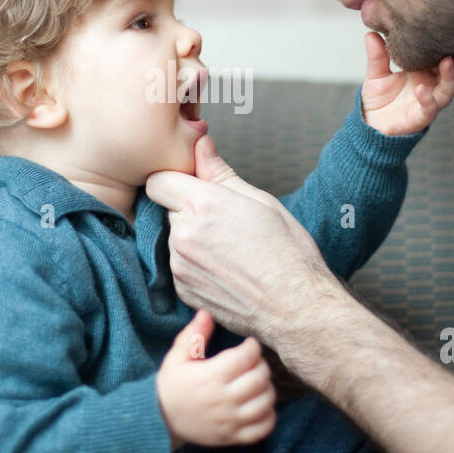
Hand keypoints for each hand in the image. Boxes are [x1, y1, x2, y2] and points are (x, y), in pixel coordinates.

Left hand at [145, 135, 337, 345]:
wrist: (296, 308)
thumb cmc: (287, 254)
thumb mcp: (261, 201)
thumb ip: (220, 172)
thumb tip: (200, 145)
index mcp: (203, 205)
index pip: (157, 181)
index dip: (174, 180)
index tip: (191, 185)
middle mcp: (184, 235)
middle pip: (167, 210)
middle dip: (188, 210)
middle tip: (223, 220)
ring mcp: (180, 266)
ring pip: (173, 239)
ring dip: (191, 239)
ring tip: (229, 248)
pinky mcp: (183, 290)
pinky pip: (179, 266)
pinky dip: (195, 265)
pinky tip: (225, 269)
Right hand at [156, 308, 275, 448]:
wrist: (158, 421)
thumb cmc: (170, 386)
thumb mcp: (176, 357)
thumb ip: (193, 335)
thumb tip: (207, 313)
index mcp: (211, 376)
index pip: (246, 357)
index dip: (253, 347)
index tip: (249, 345)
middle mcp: (223, 399)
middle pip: (260, 378)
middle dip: (261, 365)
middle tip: (253, 363)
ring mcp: (230, 420)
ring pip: (265, 402)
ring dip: (267, 389)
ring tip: (257, 383)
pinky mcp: (232, 437)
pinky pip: (263, 429)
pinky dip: (269, 416)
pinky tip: (261, 406)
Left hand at [360, 32, 453, 135]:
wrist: (370, 125)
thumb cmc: (379, 99)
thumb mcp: (376, 74)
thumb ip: (377, 56)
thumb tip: (371, 33)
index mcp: (425, 72)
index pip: (445, 56)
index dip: (451, 44)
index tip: (453, 28)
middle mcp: (432, 86)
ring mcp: (429, 102)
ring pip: (448, 89)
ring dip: (450, 76)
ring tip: (447, 61)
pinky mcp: (421, 118)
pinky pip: (429, 109)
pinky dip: (428, 99)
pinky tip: (422, 89)